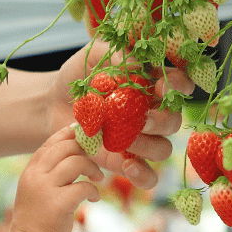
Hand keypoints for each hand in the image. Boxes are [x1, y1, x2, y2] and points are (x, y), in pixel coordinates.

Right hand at [11, 126, 102, 231]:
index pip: (50, 143)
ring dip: (92, 168)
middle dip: (85, 149)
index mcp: (30, 171)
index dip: (68, 135)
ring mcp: (46, 189)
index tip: (83, 134)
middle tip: (95, 160)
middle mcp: (36, 176)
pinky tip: (94, 198)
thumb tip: (70, 155)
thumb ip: (47, 173)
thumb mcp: (35, 190)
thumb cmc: (37, 219)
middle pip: (65, 147)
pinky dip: (93, 190)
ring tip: (98, 178)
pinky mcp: (59, 204)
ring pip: (76, 162)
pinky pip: (84, 186)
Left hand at [49, 37, 195, 188]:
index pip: (179, 86)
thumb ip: (118, 54)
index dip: (178, 87)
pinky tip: (127, 167)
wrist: (52, 104)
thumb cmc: (77, 76)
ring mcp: (140, 140)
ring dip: (149, 146)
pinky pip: (147, 176)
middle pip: (173, 122)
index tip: (161, 86)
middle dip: (162, 121)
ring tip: (125, 141)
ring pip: (163, 149)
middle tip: (142, 120)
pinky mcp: (125, 161)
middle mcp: (151, 113)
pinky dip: (143, 175)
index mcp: (151, 85)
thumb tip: (139, 66)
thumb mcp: (94, 55)